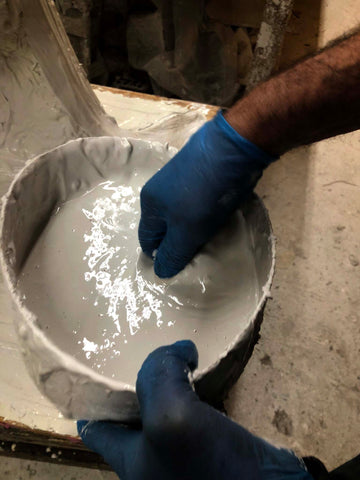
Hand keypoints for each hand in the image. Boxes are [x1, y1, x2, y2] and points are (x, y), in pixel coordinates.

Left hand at [78, 341, 311, 479]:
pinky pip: (196, 411)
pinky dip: (195, 390)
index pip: (96, 424)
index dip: (93, 394)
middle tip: (139, 346)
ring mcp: (184, 453)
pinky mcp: (214, 447)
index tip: (96, 362)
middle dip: (134, 379)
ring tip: (171, 351)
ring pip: (166, 408)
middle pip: (132, 412)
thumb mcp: (171, 416)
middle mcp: (152, 459)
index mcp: (130, 459)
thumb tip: (180, 351)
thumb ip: (160, 375)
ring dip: (169, 381)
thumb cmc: (208, 466)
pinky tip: (202, 370)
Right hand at [138, 112, 275, 277]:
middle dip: (177, 243)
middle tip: (195, 257)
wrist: (231, 151)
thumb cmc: (203, 195)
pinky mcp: (198, 176)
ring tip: (208, 240)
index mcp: (149, 204)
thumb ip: (173, 253)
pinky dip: (203, 216)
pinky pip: (195, 205)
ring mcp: (179, 181)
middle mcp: (160, 191)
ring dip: (192, 230)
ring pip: (181, 216)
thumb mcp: (186, 231)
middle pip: (164, 228)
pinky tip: (215, 220)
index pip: (147, 241)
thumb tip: (159, 273)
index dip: (160, 256)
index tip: (178, 268)